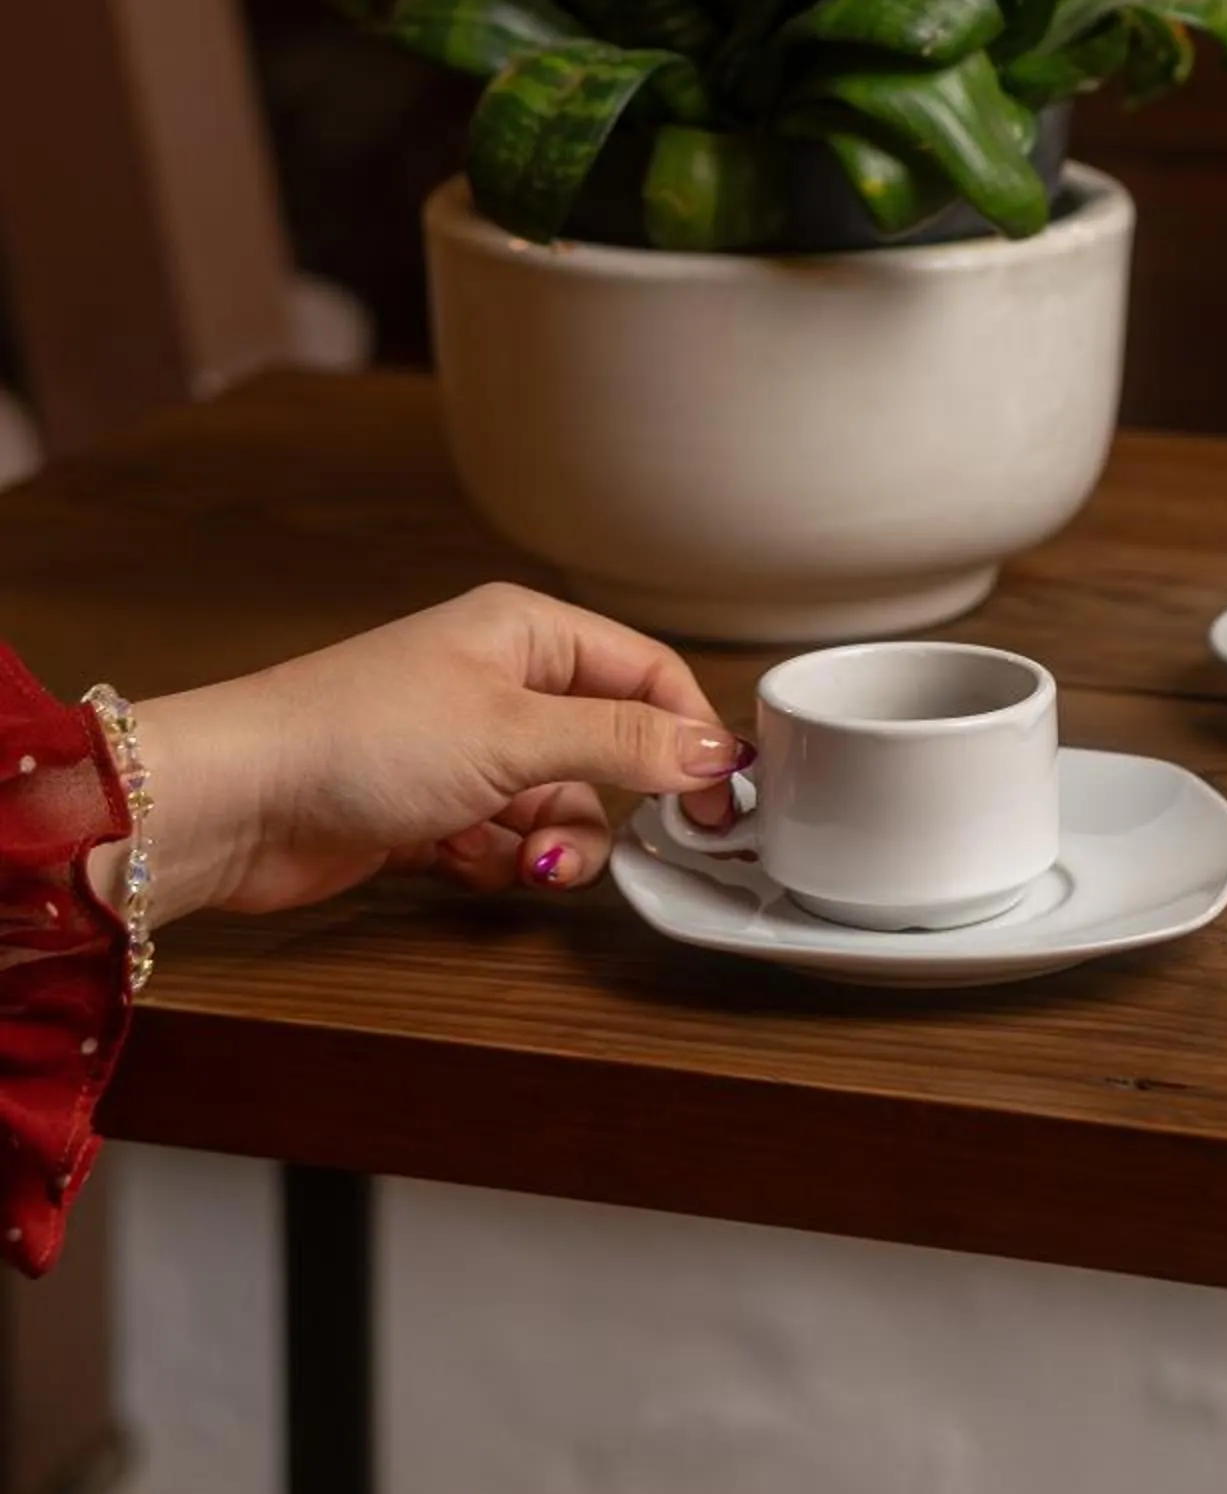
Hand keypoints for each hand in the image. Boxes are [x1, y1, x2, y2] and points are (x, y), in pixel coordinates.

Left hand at [102, 585, 753, 922]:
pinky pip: (507, 840)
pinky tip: (465, 861)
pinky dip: (499, 861)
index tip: (719, 802)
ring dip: (552, 844)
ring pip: (559, 804)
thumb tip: (715, 751)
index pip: (646, 673)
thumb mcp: (514, 735)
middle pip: (607, 746)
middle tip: (603, 845)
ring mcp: (465, 745)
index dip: (687, 735)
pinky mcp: (432, 807)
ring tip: (519, 859)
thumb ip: (623, 743)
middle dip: (606, 804)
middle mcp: (501, 680)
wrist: (240, 801)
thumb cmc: (358, 736)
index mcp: (527, 632)